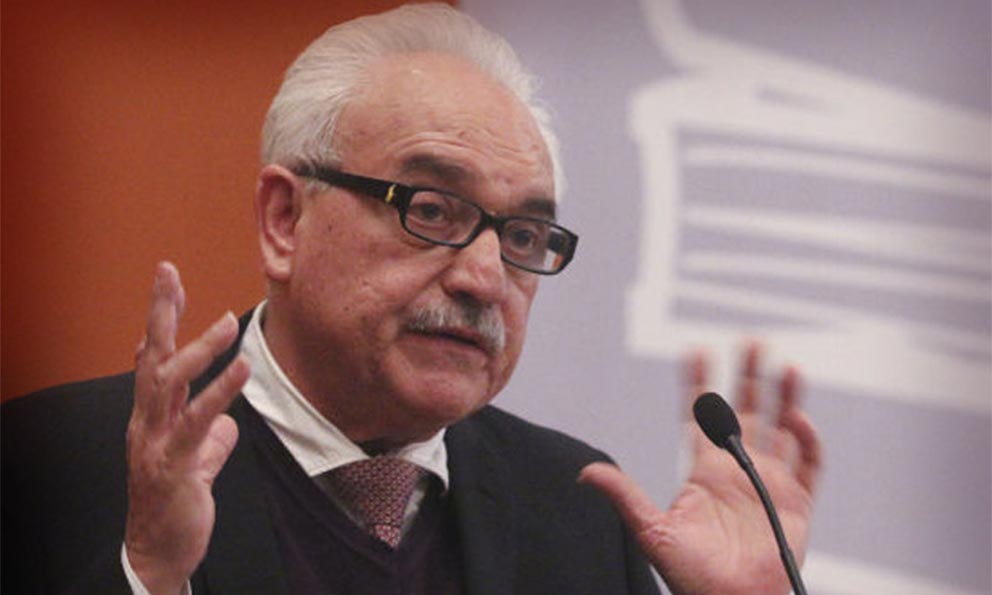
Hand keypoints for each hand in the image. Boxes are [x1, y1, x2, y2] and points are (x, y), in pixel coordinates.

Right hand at [124, 262, 249, 594]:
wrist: (159, 552)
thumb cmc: (175, 504)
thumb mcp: (196, 463)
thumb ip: (208, 439)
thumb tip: (227, 424)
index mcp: (152, 416)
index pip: (153, 357)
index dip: (162, 318)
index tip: (170, 280)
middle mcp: (147, 422)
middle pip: (151, 356)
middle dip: (160, 312)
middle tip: (167, 271)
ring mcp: (156, 442)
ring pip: (169, 383)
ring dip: (198, 349)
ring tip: (226, 320)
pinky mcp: (175, 464)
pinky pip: (197, 421)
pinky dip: (221, 391)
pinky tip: (242, 368)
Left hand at [579, 343, 821, 594]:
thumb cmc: (692, 578)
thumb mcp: (653, 531)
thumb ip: (625, 497)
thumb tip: (587, 472)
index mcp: (704, 472)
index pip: (700, 416)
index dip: (699, 382)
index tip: (696, 349)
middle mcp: (738, 470)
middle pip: (747, 412)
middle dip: (748, 376)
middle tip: (752, 341)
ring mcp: (769, 484)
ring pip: (782, 429)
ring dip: (784, 396)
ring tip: (785, 364)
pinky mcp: (798, 505)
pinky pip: (808, 465)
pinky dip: (808, 440)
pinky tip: (797, 417)